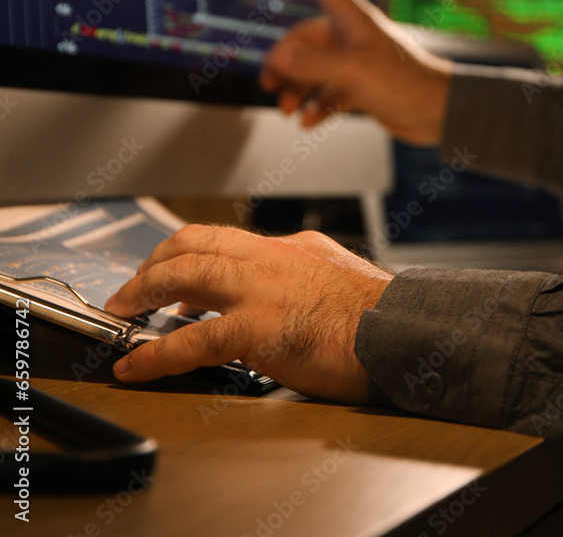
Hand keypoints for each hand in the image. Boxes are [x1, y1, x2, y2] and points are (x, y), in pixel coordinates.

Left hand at [104, 224, 392, 401]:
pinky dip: (155, 353)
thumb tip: (282, 280)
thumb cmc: (378, 313)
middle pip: (192, 244)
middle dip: (152, 265)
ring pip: (184, 275)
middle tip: (131, 290)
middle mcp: (268, 259)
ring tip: (120, 313)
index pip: (220, 237)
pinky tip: (136, 365)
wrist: (401, 332)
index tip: (166, 273)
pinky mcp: (259, 329)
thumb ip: (301, 269)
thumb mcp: (336, 270)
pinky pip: (192, 340)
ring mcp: (260, 290)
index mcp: (287, 248)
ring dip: (142, 293)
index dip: (182, 252)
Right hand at [260, 0, 451, 144]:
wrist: (440, 113)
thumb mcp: (353, 72)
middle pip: (304, 40)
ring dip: (297, 89)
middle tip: (269, 85)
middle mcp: (351, 39)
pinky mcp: (361, 89)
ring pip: (313, 70)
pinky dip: (315, 106)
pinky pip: (327, 94)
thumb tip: (278, 58)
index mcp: (352, 21)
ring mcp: (355, 64)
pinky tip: (308, 122)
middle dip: (284, 62)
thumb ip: (313, 64)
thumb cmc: (405, 83)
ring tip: (287, 110)